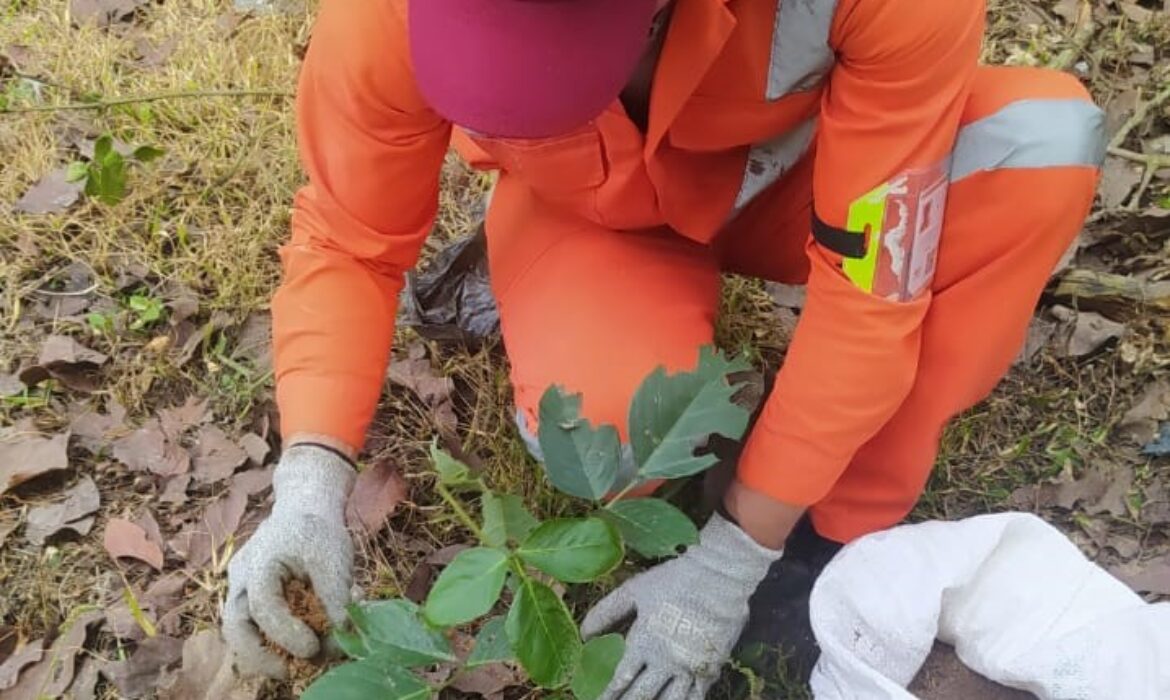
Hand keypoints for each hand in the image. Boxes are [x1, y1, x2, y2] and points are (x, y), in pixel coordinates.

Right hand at [222, 444, 356, 677]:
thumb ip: (336, 593)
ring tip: (293, 668)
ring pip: (237, 630)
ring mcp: (239, 587)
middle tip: (288, 672)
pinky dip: (270, 642)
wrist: (304, 507)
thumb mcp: (334, 555)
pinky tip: (297, 648)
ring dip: (263, 654)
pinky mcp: (247, 597)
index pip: (263, 605)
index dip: (285, 632)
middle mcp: (241, 578)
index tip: (313, 648)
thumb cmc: (319, 529)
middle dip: (259, 656)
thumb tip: (343, 632)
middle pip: (234, 626)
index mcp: (260, 562)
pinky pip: (251, 626)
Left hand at [582, 514, 782, 698]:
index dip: (606, 694)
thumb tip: (584, 634)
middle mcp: (665, 661)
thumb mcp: (634, 590)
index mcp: (644, 642)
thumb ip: (607, 612)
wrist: (720, 577)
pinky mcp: (710, 668)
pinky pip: (695, 697)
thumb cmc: (674, 580)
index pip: (619, 678)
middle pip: (641, 696)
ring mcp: (689, 668)